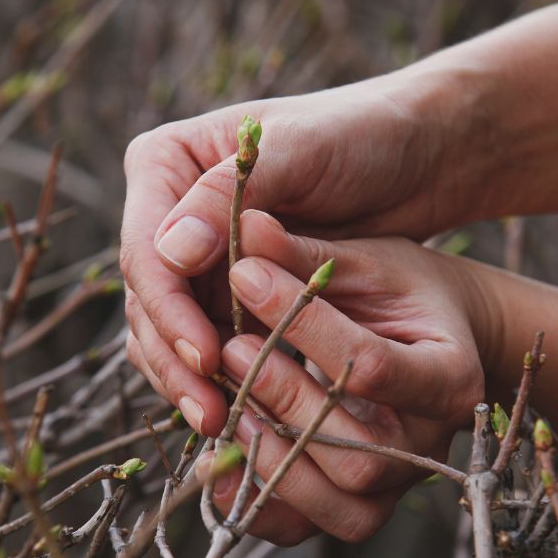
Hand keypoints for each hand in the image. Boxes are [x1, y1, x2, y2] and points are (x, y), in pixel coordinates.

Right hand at [121, 77, 453, 433]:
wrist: (412, 154)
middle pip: (151, 297)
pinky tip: (236, 404)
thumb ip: (226, 198)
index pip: (145, 249)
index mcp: (170, 163)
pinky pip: (207, 334)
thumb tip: (170, 252)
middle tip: (209, 412)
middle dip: (176, 355)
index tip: (204, 357)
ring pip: (171, 325)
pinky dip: (217, 372)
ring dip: (190, 376)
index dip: (168, 310)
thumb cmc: (360, 136)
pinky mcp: (230, 284)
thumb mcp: (299, 153)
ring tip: (220, 422)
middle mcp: (173, 209)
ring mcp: (201, 252)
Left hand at [189, 210, 485, 544]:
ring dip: (265, 453)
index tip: (245, 275)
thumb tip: (245, 229)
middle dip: (280, 397)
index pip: (369, 366)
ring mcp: (395, 485)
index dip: (301, 324)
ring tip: (223, 397)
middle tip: (228, 346)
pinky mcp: (358, 504)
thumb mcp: (369, 265)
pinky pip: (305, 527)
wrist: (436, 340)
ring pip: (332, 503)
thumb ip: (310, 259)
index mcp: (449, 376)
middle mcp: (430, 444)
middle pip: (353, 451)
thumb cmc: (407, 295)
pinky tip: (218, 459)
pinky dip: (256, 501)